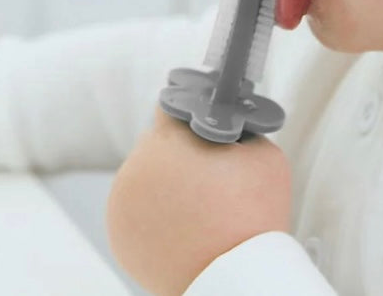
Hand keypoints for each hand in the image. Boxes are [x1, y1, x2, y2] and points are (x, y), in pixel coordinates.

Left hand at [107, 106, 291, 295]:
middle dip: (181, 149)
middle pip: (158, 141)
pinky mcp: (119, 234)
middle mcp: (136, 168)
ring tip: (200, 200)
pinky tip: (184, 220)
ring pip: (147, 174)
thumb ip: (239, 128)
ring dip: (166, 179)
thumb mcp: (263, 153)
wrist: (234, 278)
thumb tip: (229, 122)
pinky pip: (139, 206)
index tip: (204, 116)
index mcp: (167, 141)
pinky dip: (156, 210)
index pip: (172, 105)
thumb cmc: (251, 217)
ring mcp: (123, 203)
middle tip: (210, 168)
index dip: (192, 109)